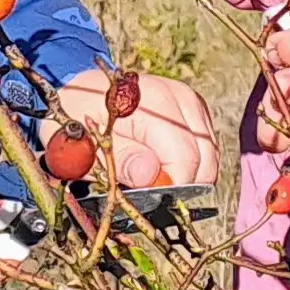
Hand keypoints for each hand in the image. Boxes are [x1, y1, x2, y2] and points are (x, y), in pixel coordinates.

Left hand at [49, 71, 217, 189]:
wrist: (81, 92)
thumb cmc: (80, 118)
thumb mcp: (87, 144)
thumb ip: (120, 160)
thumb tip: (149, 175)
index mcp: (151, 100)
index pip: (183, 156)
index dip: (171, 187)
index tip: (148, 198)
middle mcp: (177, 95)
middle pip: (204, 156)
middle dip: (183, 183)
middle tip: (151, 191)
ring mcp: (189, 100)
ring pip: (210, 153)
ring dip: (189, 174)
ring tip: (155, 177)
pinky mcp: (194, 108)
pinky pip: (207, 146)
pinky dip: (192, 163)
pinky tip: (165, 165)